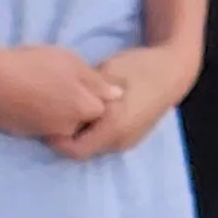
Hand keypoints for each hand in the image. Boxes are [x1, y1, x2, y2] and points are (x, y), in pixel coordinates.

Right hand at [0, 42, 119, 141]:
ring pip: (61, 125)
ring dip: (57, 112)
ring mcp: (48, 133)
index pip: (102, 109)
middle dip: (76, 108)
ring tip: (41, 92)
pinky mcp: (27, 135)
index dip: (93, 95)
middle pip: (82, 120)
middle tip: (59, 86)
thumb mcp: (70, 62)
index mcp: (85, 107)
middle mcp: (70, 126)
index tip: (81, 83)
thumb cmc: (34, 65)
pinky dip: (39, 116)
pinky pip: (41, 127)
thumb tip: (117, 95)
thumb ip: (96, 81)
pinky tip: (27, 99)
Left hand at [45, 43, 193, 161]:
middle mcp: (121, 141)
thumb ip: (83, 91)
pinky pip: (104, 141)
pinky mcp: (132, 137)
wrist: (172, 70)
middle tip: (52, 115)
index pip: (73, 149)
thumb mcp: (105, 74)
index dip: (54, 138)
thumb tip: (57, 98)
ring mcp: (128, 142)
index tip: (45, 119)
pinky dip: (91, 132)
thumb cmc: (138, 67)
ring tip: (68, 112)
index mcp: (114, 127)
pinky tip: (86, 114)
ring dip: (79, 134)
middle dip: (65, 136)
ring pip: (93, 146)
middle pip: (81, 150)